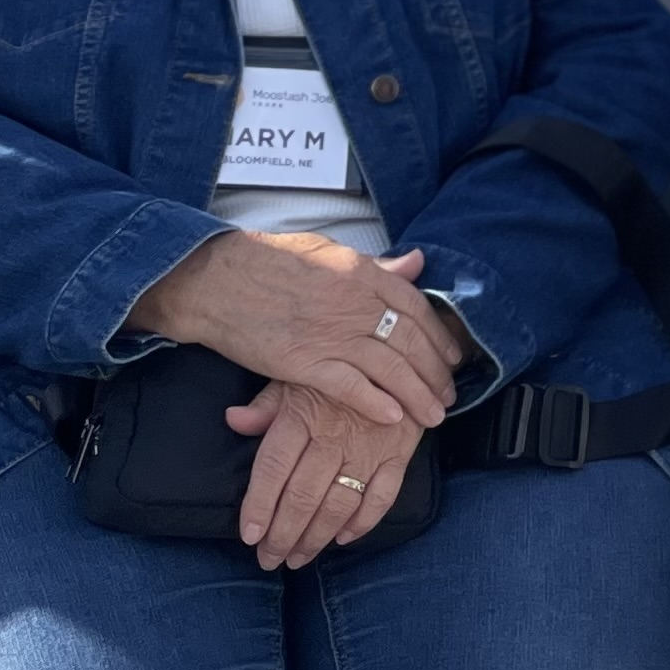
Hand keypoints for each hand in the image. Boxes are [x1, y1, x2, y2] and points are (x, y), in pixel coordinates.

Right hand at [127, 232, 460, 435]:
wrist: (217, 280)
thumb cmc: (268, 263)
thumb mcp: (328, 252)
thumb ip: (375, 266)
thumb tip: (415, 263)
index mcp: (361, 273)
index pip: (417, 308)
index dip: (440, 336)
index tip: (453, 356)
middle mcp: (354, 303)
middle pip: (411, 342)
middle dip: (436, 372)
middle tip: (449, 394)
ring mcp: (331, 334)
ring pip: (390, 368)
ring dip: (418, 394)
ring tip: (434, 415)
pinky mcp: (304, 363)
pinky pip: (351, 387)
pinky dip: (376, 402)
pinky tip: (394, 417)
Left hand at [223, 379, 421, 568]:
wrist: (400, 353)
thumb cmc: (338, 366)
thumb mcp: (297, 373)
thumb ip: (266, 404)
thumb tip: (232, 420)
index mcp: (302, 414)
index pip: (273, 468)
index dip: (259, 506)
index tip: (249, 537)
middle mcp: (333, 435)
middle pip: (303, 496)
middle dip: (283, 536)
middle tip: (270, 560)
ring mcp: (368, 447)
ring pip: (338, 504)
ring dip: (316, 537)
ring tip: (298, 558)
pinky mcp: (398, 453)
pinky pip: (382, 497)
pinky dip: (363, 523)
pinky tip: (344, 538)